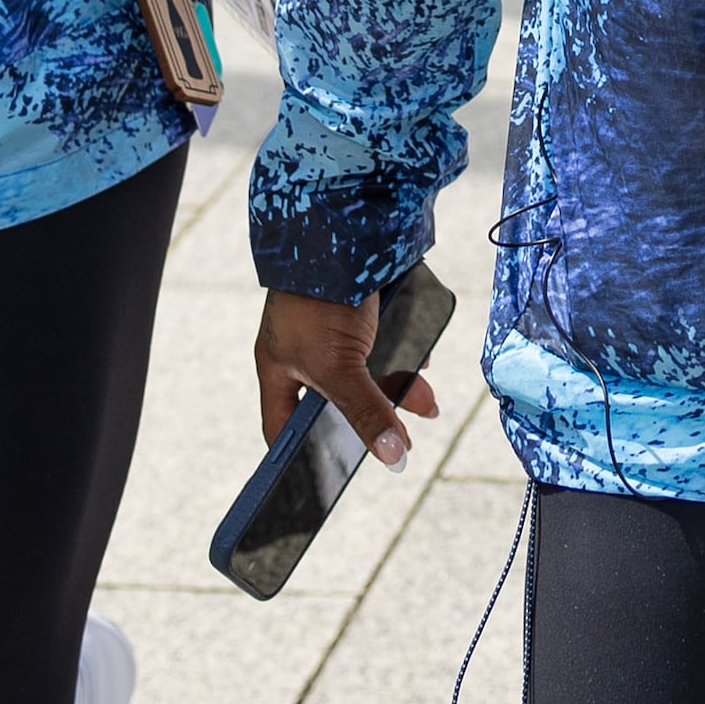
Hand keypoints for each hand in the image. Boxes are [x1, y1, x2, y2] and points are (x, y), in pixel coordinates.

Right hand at [254, 287, 438, 470]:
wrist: (344, 224)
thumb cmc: (319, 299)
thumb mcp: (339, 368)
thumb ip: (366, 412)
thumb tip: (395, 459)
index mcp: (278, 367)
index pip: (281, 427)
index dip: (301, 456)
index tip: (328, 479)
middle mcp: (302, 350)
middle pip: (336, 400)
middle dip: (372, 416)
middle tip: (403, 440)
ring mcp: (332, 326)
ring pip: (366, 370)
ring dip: (397, 386)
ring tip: (426, 401)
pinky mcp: (363, 307)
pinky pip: (384, 340)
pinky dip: (405, 351)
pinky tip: (424, 358)